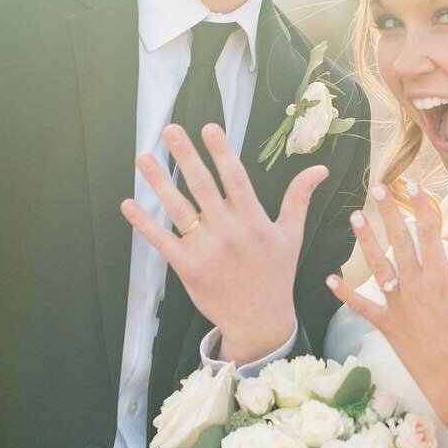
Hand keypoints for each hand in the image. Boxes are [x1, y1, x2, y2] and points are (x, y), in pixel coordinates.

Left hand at [122, 124, 326, 362]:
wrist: (259, 320)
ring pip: (178, 208)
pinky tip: (128, 204)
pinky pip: (162, 240)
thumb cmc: (276, 274)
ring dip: (159, 182)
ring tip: (143, 158)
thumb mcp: (291, 235)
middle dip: (185, 156)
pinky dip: (144, 223)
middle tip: (170, 130)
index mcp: (253, 220)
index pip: (235, 177)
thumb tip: (320, 168)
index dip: (221, 151)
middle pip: (202, 186)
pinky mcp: (187, 267)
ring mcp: (206, 249)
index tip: (208, 127)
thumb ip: (299, 198)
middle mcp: (228, 231)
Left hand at [326, 183, 447, 409]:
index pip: (430, 234)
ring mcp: (398, 306)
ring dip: (366, 242)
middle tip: (378, 187)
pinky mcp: (387, 325)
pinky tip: (330, 279)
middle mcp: (416, 288)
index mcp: (442, 280)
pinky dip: (346, 294)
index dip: (422, 206)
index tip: (414, 184)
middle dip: (389, 212)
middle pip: (400, 242)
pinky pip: (362, 307)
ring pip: (378, 267)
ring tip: (354, 218)